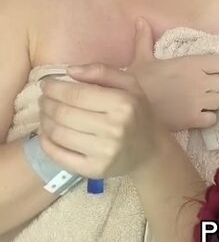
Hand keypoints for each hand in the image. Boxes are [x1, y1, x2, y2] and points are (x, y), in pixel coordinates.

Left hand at [38, 66, 160, 179]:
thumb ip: (101, 71)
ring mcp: (104, 152)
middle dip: (46, 103)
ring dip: (44, 121)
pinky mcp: (95, 170)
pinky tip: (47, 133)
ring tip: (45, 114)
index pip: (76, 94)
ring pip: (58, 133)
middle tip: (44, 100)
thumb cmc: (137, 114)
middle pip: (64, 113)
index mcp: (123, 104)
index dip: (55, 88)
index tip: (47, 85)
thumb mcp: (129, 85)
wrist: (150, 151)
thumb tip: (69, 71)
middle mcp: (114, 129)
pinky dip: (46, 143)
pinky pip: (59, 155)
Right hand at [127, 18, 218, 131]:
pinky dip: (208, 118)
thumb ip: (145, 38)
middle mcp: (199, 81)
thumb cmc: (137, 80)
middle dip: (218, 86)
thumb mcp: (141, 57)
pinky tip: (198, 116)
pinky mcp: (193, 120)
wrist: (128, 105)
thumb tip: (140, 19)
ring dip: (214, 102)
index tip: (211, 70)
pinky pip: (213, 119)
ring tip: (202, 102)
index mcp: (191, 63)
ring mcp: (198, 102)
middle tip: (206, 87)